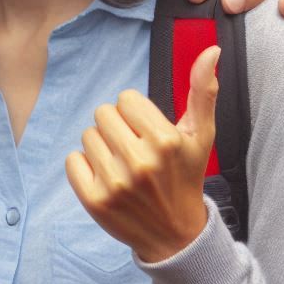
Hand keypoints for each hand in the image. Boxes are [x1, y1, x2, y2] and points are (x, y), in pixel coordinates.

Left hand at [65, 47, 221, 263]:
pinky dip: (85, 166)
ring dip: (103, 147)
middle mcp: (139, 161)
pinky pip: (72, 160)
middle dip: (119, 128)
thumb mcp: (201, 135)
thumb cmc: (186, 177)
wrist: (175, 235)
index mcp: (165, 141)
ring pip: (88, 135)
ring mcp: (115, 183)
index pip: (126, 99)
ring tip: (124, 165)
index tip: (149, 134)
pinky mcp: (94, 201)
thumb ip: (203, 90)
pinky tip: (107, 178)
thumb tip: (211, 49)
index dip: (137, 115)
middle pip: (103, 114)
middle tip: (135, 150)